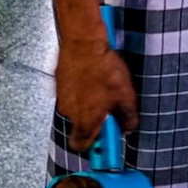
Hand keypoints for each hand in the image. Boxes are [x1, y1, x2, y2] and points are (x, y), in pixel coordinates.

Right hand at [55, 38, 138, 153]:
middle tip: (108, 107)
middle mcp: (69, 111)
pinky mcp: (58, 80)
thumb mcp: (126, 96)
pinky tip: (91, 76)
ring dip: (86, 101)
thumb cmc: (102, 68)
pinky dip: (79, 86)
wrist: (83, 42)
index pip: (81, 146)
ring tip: (101, 86)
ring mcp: (61, 95)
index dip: (93, 145)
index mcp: (85, 120)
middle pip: (79, 125)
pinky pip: (70, 90)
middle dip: (93, 119)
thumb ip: (128, 117)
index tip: (105, 139)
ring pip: (75, 106)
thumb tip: (129, 126)